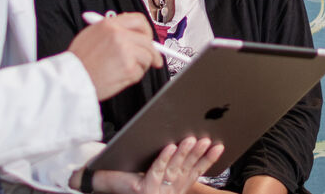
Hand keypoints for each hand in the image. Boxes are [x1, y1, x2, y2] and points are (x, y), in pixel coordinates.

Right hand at [68, 11, 161, 98]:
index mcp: (109, 25)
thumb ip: (112, 32)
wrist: (70, 79)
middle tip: (153, 60)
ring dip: (141, 65)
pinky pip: (140, 72)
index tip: (149, 39)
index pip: (139, 20)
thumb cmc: (78, 61)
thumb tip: (132, 35)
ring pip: (147, 57)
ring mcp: (125, 51)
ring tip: (125, 70)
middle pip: (147, 41)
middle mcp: (119, 35)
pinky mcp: (128, 68)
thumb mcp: (91, 35)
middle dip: (152, 52)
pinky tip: (119, 76)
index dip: (147, 31)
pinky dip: (133, 77)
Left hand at [94, 137, 223, 193]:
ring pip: (174, 168)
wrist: (104, 181)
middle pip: (187, 168)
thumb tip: (188, 135)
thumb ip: (171, 157)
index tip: (219, 146)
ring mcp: (158, 190)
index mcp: (175, 185)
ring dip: (185, 153)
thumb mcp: (156, 166)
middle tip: (208, 139)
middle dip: (199, 152)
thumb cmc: (130, 172)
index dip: (208, 159)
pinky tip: (170, 146)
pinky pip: (156, 170)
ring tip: (192, 139)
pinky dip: (164, 158)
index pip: (196, 170)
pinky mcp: (144, 189)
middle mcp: (169, 189)